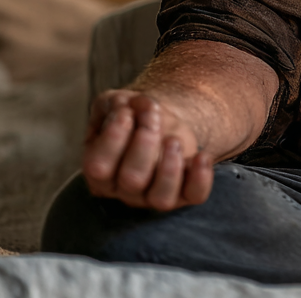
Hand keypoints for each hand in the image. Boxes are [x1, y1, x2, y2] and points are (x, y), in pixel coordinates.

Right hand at [83, 90, 213, 210]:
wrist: (163, 121)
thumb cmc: (134, 115)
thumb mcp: (118, 103)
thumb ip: (113, 103)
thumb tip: (121, 106)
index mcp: (100, 171)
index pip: (99, 167)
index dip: (114, 136)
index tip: (127, 110)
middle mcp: (124, 190)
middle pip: (132, 179)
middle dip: (145, 141)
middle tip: (154, 116)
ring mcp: (154, 195)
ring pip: (161, 198)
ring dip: (169, 167)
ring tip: (173, 140)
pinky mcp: (183, 192)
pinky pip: (194, 196)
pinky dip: (200, 179)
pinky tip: (201, 156)